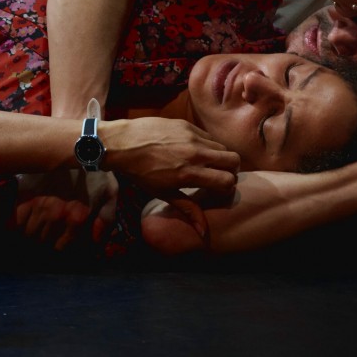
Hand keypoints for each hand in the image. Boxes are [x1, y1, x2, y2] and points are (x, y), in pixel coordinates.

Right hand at [14, 170, 118, 249]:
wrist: (76, 143)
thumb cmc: (96, 168)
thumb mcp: (110, 192)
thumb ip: (106, 220)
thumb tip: (96, 242)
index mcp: (78, 218)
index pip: (60, 247)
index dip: (57, 244)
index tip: (55, 239)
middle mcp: (57, 216)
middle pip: (42, 241)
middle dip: (43, 238)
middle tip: (45, 229)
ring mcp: (39, 205)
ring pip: (27, 233)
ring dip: (29, 232)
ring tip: (34, 223)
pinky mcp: (24, 194)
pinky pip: (14, 221)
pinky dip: (15, 223)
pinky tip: (21, 218)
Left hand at [97, 116, 238, 230]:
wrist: (121, 144)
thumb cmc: (139, 172)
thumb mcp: (163, 193)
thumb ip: (187, 209)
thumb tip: (204, 232)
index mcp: (189, 174)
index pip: (228, 180)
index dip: (228, 187)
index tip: (219, 189)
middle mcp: (195, 154)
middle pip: (234, 160)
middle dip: (232, 170)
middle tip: (221, 175)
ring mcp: (191, 137)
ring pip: (223, 146)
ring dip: (221, 157)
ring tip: (208, 164)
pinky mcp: (186, 125)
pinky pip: (208, 135)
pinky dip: (207, 144)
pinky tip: (194, 150)